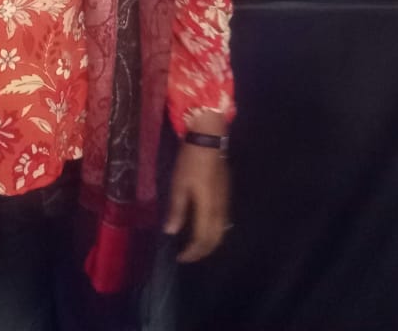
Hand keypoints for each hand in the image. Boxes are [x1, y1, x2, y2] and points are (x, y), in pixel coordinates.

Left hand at [164, 143, 229, 262]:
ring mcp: (225, 201)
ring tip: (195, 245)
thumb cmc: (191, 161)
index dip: (192, 252)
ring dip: (210, 242)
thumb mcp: (179, 184)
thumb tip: (171, 232)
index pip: (203, 239)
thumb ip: (177, 210)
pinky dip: (214, 231)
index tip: (180, 257)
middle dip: (203, 251)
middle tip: (188, 255)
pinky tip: (204, 228)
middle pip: (216, 239)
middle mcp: (220, 209)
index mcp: (208, 208)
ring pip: (222, 231)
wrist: (209, 140)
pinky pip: (223, 222)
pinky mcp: (226, 194)